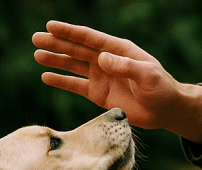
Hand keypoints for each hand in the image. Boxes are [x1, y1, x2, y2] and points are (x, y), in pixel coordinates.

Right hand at [32, 20, 201, 142]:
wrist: (165, 110)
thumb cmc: (161, 88)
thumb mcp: (147, 75)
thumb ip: (125, 67)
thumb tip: (101, 59)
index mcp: (118, 49)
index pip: (89, 38)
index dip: (70, 32)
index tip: (51, 26)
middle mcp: (106, 60)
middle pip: (76, 49)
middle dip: (56, 43)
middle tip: (36, 38)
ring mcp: (101, 76)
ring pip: (73, 65)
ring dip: (55, 60)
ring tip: (37, 54)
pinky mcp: (99, 94)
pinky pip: (76, 86)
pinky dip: (61, 81)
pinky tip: (46, 77)